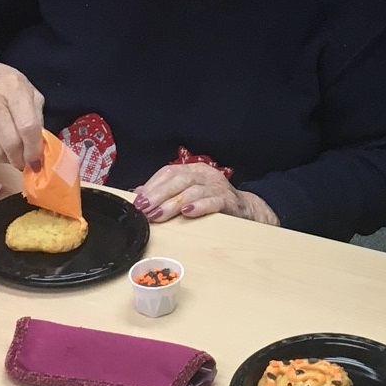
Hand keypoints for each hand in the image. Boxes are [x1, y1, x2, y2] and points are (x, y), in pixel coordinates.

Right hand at [0, 57, 45, 171]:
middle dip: (20, 159)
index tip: (37, 161)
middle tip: (23, 162)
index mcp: (12, 87)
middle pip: (10, 143)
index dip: (34, 149)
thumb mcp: (25, 89)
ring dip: (3, 160)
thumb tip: (39, 146)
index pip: (28, 126)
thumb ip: (35, 115)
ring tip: (7, 156)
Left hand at [132, 163, 277, 225]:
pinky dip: (200, 206)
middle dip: (158, 195)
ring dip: (173, 203)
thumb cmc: (212, 203)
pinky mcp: (229, 201)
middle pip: (179, 180)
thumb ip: (165, 194)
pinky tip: (188, 212)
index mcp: (193, 170)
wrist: (247, 211)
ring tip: (158, 215)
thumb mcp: (187, 195)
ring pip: (193, 191)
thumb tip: (138, 195)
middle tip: (144, 209)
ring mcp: (218, 187)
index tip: (138, 200)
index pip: (169, 172)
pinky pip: (214, 202)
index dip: (152, 185)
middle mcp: (205, 174)